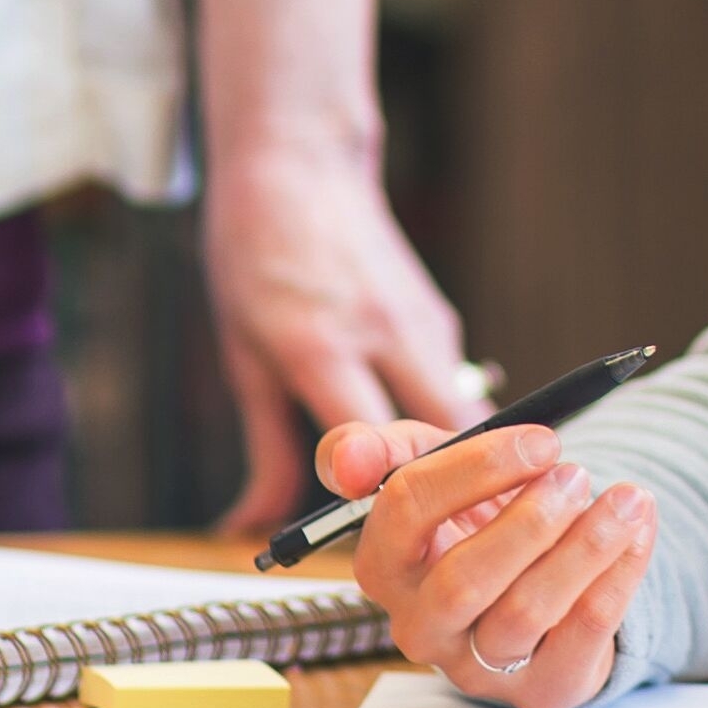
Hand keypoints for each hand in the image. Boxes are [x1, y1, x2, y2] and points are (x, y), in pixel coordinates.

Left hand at [202, 139, 478, 535]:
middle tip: (449, 538)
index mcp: (321, 347)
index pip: (370, 444)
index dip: (384, 500)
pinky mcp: (439, 317)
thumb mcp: (244, 358)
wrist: (297, 164)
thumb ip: (263, 448)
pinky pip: (450, 384)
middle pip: (449, 436)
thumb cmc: (255, 258)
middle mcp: (384, 333)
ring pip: (464, 413)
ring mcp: (421, 321)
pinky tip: (420, 430)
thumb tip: (247, 528)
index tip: (388, 542)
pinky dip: (441, 416)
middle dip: (457, 491)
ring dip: (458, 460)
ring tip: (446, 506)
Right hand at [315, 416, 654, 707]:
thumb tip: (350, 463)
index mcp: (384, 563)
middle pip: (464, 580)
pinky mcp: (540, 688)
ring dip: (584, 547)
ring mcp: (478, 666)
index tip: (543, 439)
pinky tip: (638, 535)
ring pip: (526, 612)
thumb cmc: (473, 520)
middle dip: (530, 521)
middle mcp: (420, 625)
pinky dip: (618, 577)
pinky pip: (580, 636)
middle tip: (578, 475)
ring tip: (627, 500)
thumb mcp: (429, 470)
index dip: (477, 468)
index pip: (407, 510)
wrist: (535, 581)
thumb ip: (384, 449)